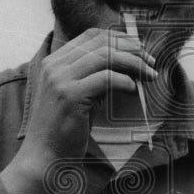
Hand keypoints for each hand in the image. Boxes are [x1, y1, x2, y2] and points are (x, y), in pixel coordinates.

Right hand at [0, 28, 156, 193]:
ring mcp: (60, 80)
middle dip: (131, 49)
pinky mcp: (70, 96)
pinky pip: (106, 79)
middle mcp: (54, 66)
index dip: (118, 38)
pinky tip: (135, 89)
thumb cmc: (62, 131)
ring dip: (133, 63)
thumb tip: (125, 65)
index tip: (138, 50)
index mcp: (53, 62)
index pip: (90, 36)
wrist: (43, 157)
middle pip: (100, 42)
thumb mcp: (74, 96)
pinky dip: (125, 81)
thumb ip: (91, 77)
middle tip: (150, 62)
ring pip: (105, 56)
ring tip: (149, 75)